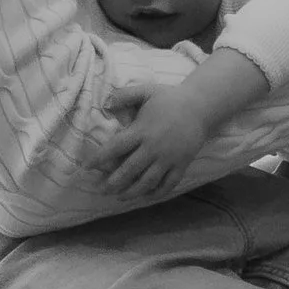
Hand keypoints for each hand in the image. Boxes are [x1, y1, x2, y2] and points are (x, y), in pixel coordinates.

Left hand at [98, 82, 219, 202]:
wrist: (201, 106)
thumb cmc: (170, 98)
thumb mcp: (146, 90)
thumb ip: (125, 95)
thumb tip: (105, 103)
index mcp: (142, 130)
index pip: (115, 148)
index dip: (99, 159)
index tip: (86, 168)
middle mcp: (153, 147)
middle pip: (128, 170)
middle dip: (112, 183)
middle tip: (100, 190)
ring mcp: (168, 158)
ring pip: (147, 182)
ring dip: (131, 192)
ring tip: (119, 197)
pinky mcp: (181, 165)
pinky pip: (167, 184)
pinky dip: (156, 193)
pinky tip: (145, 196)